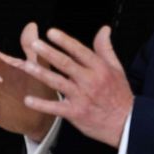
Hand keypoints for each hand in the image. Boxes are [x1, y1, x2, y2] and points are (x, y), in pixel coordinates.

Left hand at [21, 26, 133, 147]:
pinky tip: (28, 99)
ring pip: (58, 83)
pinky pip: (55, 108)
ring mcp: (81, 97)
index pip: (79, 50)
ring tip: (26, 65)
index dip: (64, 41)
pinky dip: (41, 104)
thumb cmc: (119, 95)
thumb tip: (104, 29)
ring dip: (41, 74)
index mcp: (99, 69)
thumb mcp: (117, 68)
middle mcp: (89, 81)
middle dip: (49, 53)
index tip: (51, 32)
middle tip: (34, 44)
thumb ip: (106, 48)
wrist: (126, 124)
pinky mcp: (75, 113)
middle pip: (66, 64)